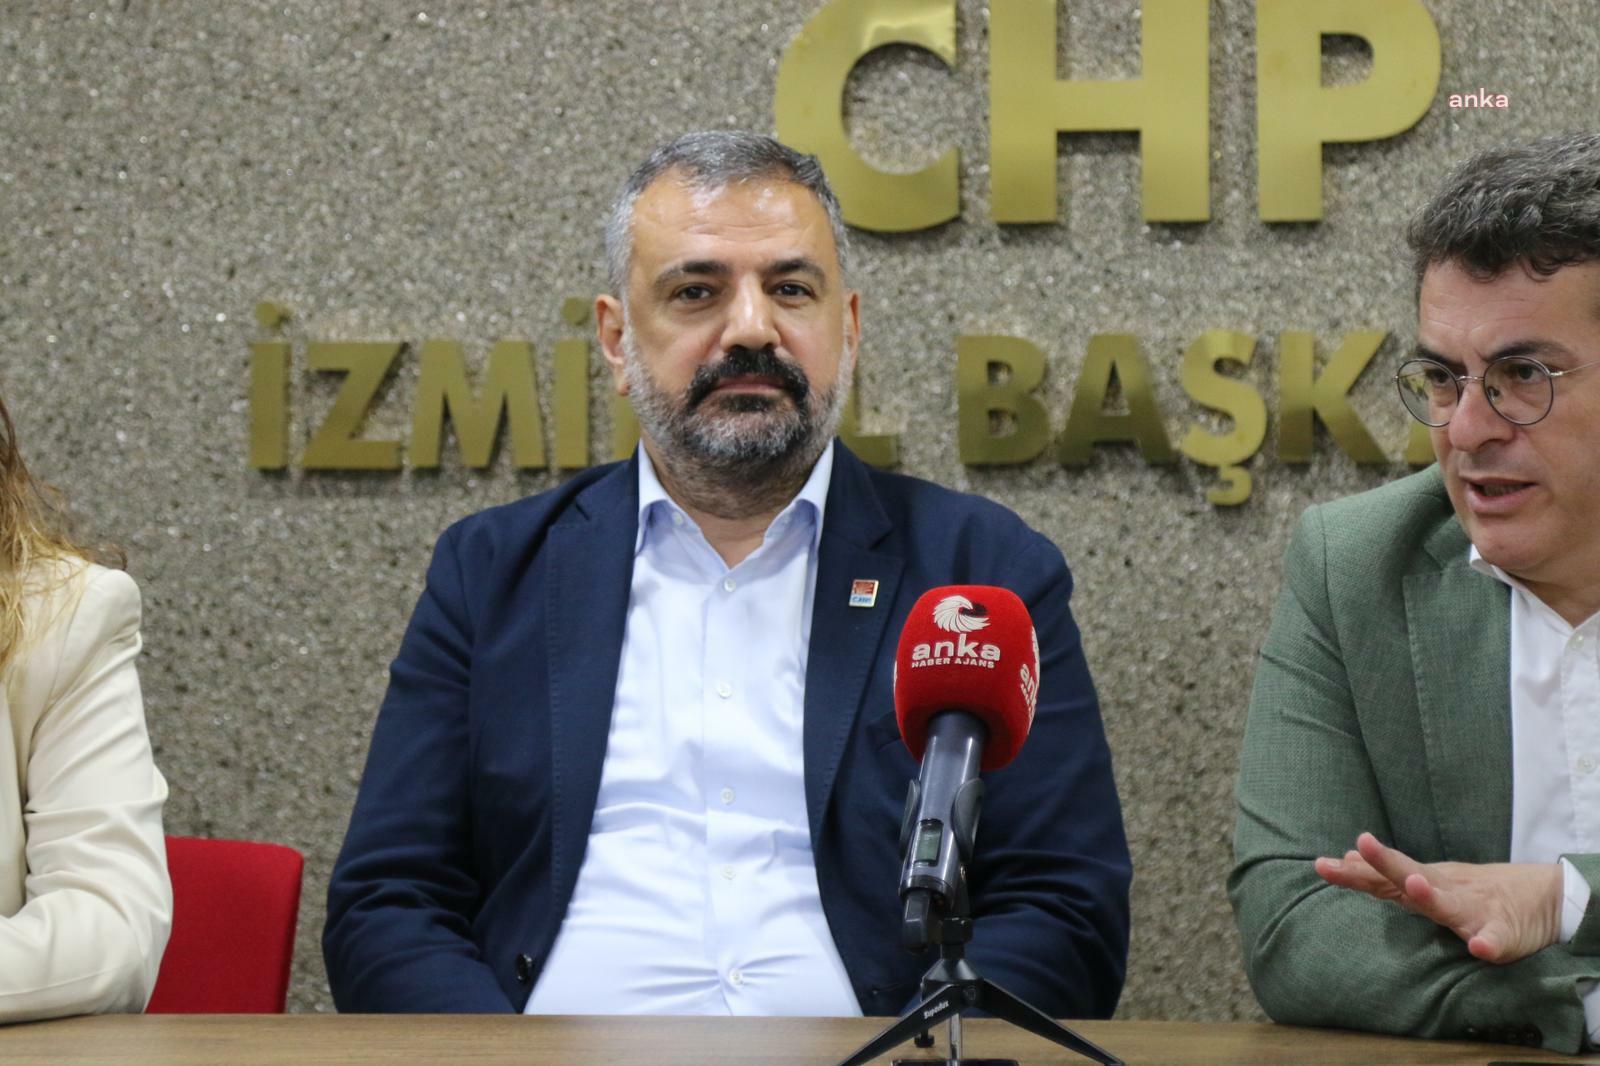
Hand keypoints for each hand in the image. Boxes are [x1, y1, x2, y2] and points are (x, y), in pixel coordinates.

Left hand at [1314, 832, 1562, 963]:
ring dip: (1432, 896)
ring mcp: (1475, 911)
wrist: (1543, 896)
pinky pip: (1497, 940)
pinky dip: (1489, 943)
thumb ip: (1386, 877)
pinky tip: (1480, 948)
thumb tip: (1344, 858)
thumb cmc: (1472, 891)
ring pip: (1450, 905)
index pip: (1384, 876)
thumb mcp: (1429, 879)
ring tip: (1414, 885)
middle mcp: (1446, 892)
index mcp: (1426, 882)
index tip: (1322, 864)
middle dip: (1385, 863)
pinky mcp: (1505, 933)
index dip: (1355, 872)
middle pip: (1410, 877)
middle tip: (1362, 844)